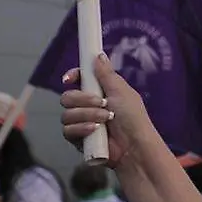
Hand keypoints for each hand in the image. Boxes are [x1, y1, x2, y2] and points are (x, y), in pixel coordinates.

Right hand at [60, 53, 158, 169]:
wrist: (134, 146)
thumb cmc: (133, 118)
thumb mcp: (121, 91)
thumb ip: (106, 74)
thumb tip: (98, 55)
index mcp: (99, 92)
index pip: (77, 80)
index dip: (72, 77)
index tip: (70, 78)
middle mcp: (88, 106)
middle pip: (67, 97)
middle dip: (82, 99)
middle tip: (102, 103)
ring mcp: (82, 123)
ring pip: (66, 114)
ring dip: (86, 115)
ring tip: (105, 120)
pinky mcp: (78, 139)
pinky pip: (67, 131)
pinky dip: (81, 128)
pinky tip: (95, 130)